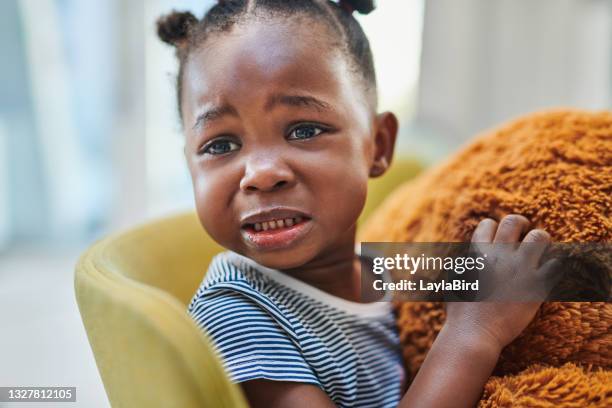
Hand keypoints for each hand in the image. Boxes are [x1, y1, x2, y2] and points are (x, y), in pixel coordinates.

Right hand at [445, 214, 556, 351]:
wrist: (474, 333)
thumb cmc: (459, 312)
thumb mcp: (453, 281)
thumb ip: (462, 264)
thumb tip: (465, 257)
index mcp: (477, 254)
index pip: (488, 224)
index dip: (494, 228)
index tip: (499, 237)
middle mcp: (499, 256)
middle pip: (514, 222)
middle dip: (521, 223)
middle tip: (525, 232)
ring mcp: (519, 269)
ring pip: (540, 237)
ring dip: (541, 240)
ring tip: (541, 250)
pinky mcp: (536, 286)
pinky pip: (555, 264)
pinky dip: (554, 265)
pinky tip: (548, 272)